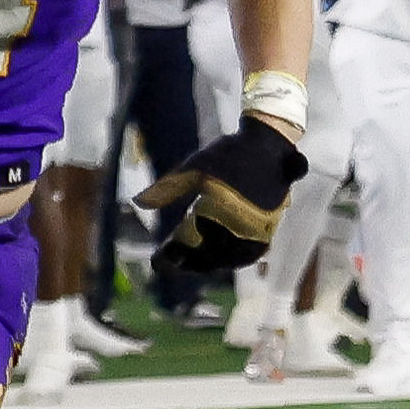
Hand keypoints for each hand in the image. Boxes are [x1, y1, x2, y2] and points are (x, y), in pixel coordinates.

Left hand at [137, 114, 306, 275]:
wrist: (269, 144)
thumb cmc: (228, 153)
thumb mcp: (193, 166)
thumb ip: (168, 188)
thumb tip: (138, 202)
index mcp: (219, 207)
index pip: (190, 239)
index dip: (172, 254)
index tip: (157, 264)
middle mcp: (242, 221)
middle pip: (211, 254)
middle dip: (189, 262)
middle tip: (170, 264)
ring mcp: (260, 225)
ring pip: (232, 257)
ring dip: (212, 264)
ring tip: (191, 264)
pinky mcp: (271, 224)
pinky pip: (254, 251)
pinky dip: (236, 259)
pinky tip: (222, 260)